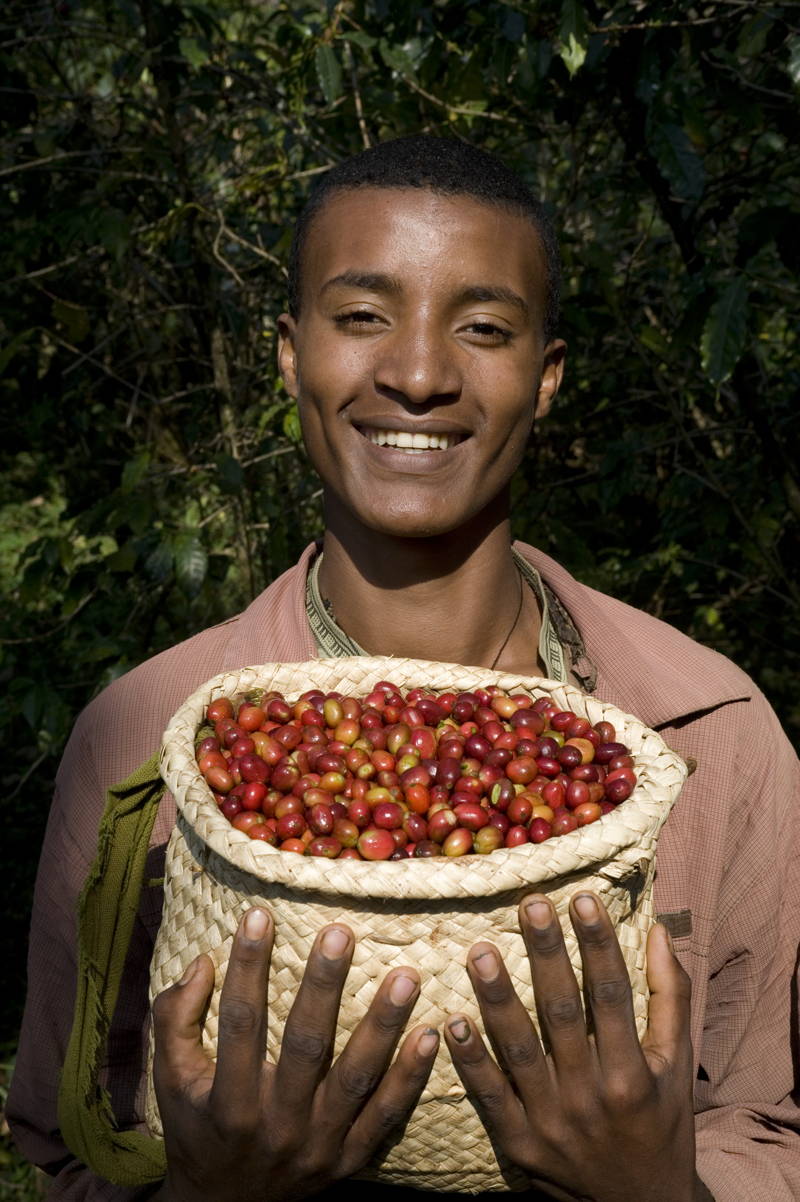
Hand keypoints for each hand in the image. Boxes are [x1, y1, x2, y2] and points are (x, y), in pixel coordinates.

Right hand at [151, 907, 438, 1201]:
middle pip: (306, 1047)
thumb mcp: (170, 1081)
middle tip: (341, 932)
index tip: (258, 915)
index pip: (240, 1024)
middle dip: (325, 987)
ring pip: (357, 1079)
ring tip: (406, 975)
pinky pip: (386, 1116)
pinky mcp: (348, 1160)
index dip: (246, 968)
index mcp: (229, 1105)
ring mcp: (318, 1146)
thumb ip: (175, 1021)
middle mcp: (276, 1126)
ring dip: (383, 1025)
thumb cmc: (196, 1129)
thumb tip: (201, 962)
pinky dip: (410, 1077)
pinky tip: (430, 1034)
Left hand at [444, 892, 710, 1201]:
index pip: (611, 995)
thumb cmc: (663, 1123)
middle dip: (546, 955)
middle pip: (562, 1013)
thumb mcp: (677, 1065)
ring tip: (480, 951)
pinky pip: (490, 1096)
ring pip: (520, 1051)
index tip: (582, 898)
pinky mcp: (520, 1143)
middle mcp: (591, 1097)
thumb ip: (670, 998)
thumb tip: (658, 931)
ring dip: (497, 998)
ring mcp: (552, 1122)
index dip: (597, 944)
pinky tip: (452, 1022)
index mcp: (632, 1074)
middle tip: (529, 904)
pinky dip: (472, 1061)